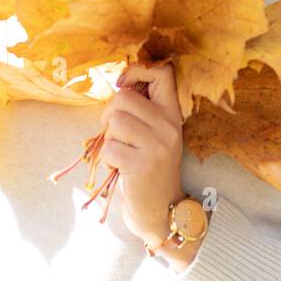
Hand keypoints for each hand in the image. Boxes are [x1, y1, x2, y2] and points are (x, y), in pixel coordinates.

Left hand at [97, 62, 186, 248]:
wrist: (162, 210)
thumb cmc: (149, 167)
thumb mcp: (154, 134)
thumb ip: (141, 110)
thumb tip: (118, 83)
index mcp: (173, 113)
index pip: (162, 72)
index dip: (136, 70)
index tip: (124, 85)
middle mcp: (169, 126)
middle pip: (123, 98)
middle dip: (109, 114)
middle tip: (115, 133)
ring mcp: (157, 146)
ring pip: (114, 122)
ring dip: (109, 139)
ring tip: (121, 152)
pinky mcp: (141, 165)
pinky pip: (109, 147)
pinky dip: (107, 158)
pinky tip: (121, 167)